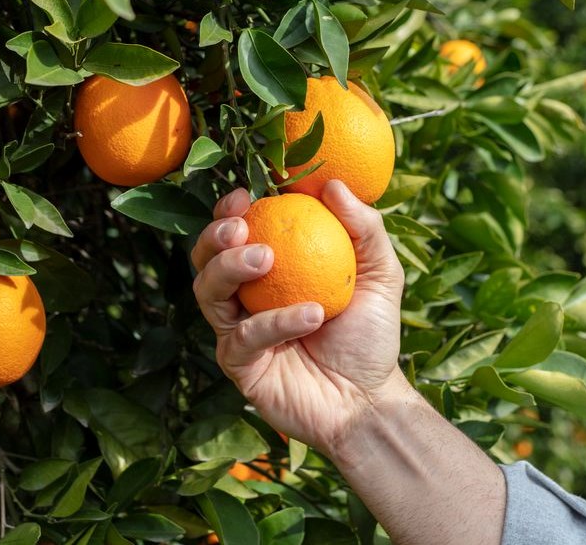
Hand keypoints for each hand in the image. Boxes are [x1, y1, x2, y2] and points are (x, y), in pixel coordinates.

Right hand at [190, 179, 406, 453]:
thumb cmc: (370, 334)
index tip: (246, 195)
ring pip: (208, 293)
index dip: (229, 210)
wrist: (369, 400)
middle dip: (214, 236)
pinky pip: (242, 338)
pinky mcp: (239, 366)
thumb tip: (333, 185)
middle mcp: (244, 299)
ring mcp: (237, 332)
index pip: (235, 233)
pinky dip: (275, 322)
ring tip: (267, 258)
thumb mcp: (380, 273)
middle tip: (241, 227)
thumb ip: (363, 227)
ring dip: (231, 269)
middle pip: (205, 260)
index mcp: (269, 271)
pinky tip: (311, 314)